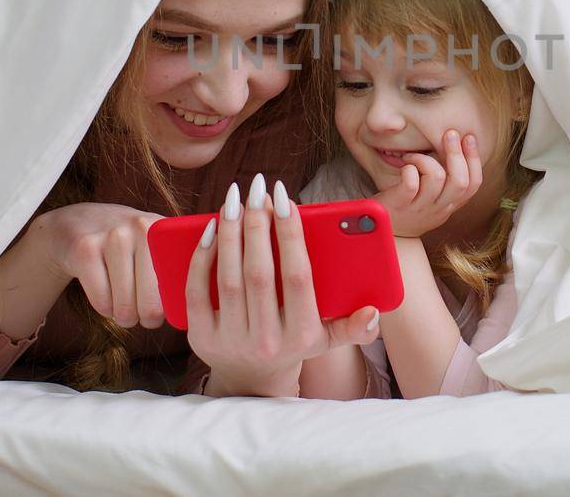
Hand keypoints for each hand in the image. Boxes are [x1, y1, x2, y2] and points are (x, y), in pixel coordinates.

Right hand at [26, 201, 165, 328]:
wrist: (77, 223)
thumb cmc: (126, 244)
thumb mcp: (155, 244)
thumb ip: (177, 269)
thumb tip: (189, 311)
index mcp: (166, 231)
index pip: (178, 288)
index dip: (171, 309)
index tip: (163, 312)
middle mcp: (142, 228)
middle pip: (152, 305)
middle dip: (145, 319)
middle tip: (141, 315)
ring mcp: (113, 237)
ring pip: (124, 307)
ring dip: (123, 316)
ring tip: (122, 304)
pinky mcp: (85, 250)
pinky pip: (102, 302)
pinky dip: (104, 309)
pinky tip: (105, 295)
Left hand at [188, 174, 380, 397]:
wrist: (250, 381)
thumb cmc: (293, 342)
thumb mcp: (326, 340)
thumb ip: (354, 327)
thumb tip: (373, 312)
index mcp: (302, 335)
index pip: (297, 278)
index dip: (291, 235)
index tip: (285, 198)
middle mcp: (267, 340)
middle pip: (259, 274)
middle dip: (258, 225)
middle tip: (257, 189)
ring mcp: (231, 340)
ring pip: (227, 278)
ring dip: (230, 233)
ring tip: (234, 200)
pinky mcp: (201, 338)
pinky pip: (196, 292)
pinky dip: (202, 258)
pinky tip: (209, 229)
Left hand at [372, 130, 482, 237]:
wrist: (385, 234)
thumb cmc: (410, 206)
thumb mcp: (434, 198)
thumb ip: (446, 180)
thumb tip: (456, 146)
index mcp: (450, 205)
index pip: (473, 184)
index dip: (474, 160)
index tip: (469, 137)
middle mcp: (439, 208)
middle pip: (460, 181)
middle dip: (456, 153)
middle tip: (449, 133)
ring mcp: (420, 208)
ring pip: (436, 177)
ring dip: (425, 159)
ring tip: (413, 157)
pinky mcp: (400, 205)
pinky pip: (411, 182)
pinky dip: (409, 168)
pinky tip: (404, 166)